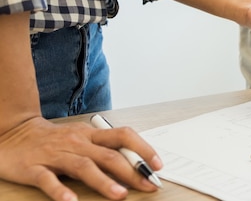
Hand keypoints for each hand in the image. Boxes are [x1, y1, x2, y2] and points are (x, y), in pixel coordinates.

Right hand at [0, 116, 162, 200]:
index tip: (158, 164)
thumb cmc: (53, 139)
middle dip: (131, 171)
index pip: (123, 136)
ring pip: (83, 167)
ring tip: (120, 195)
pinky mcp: (34, 168)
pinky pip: (48, 180)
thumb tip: (136, 162)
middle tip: (149, 185)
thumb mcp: (81, 139)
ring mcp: (56, 155)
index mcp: (90, 135)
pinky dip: (60, 191)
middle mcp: (76, 142)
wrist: (13, 132)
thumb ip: (104, 149)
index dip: (143, 149)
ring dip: (104, 181)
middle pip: (108, 154)